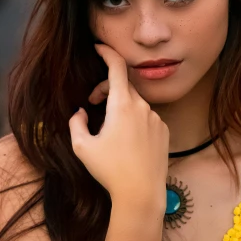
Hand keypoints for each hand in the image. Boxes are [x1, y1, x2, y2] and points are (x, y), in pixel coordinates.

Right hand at [69, 43, 168, 204]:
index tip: (98, 47)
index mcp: (122, 105)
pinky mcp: (164, 131)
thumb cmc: (110, 171)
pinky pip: (146, 117)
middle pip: (122, 86)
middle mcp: (142, 107)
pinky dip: (134, 120)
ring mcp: (156, 119)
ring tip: (109, 129)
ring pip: (134, 103)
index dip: (107, 52)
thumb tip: (80, 112)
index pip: (116, 67)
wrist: (141, 193)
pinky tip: (127, 141)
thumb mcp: (82, 147)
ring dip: (120, 107)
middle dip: (105, 89)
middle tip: (91, 103)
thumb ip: (76, 123)